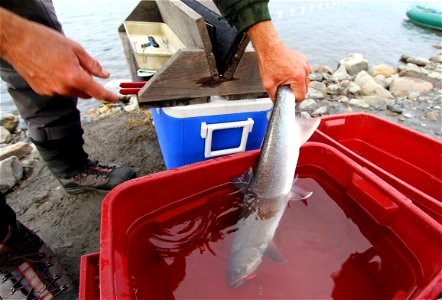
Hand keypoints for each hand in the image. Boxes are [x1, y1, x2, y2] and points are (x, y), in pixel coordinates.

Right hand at [0, 8, 117, 102]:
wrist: (17, 41)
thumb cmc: (46, 41)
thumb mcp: (75, 48)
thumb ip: (92, 64)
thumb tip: (104, 74)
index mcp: (74, 76)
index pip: (97, 92)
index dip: (108, 96)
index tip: (115, 99)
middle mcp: (63, 87)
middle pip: (85, 93)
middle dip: (88, 84)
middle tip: (82, 67)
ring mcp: (52, 91)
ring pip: (71, 91)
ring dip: (74, 83)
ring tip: (62, 63)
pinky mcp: (43, 91)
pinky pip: (58, 90)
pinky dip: (61, 82)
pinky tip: (52, 68)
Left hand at [247, 21, 310, 101]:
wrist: (270, 48)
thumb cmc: (269, 62)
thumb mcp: (268, 84)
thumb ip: (274, 96)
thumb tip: (277, 102)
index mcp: (298, 77)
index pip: (301, 96)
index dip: (294, 100)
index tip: (289, 99)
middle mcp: (304, 70)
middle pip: (305, 89)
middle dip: (296, 92)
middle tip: (286, 90)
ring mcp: (305, 64)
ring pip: (306, 81)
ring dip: (298, 84)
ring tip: (287, 80)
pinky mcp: (304, 60)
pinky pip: (305, 73)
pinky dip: (299, 76)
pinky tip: (289, 74)